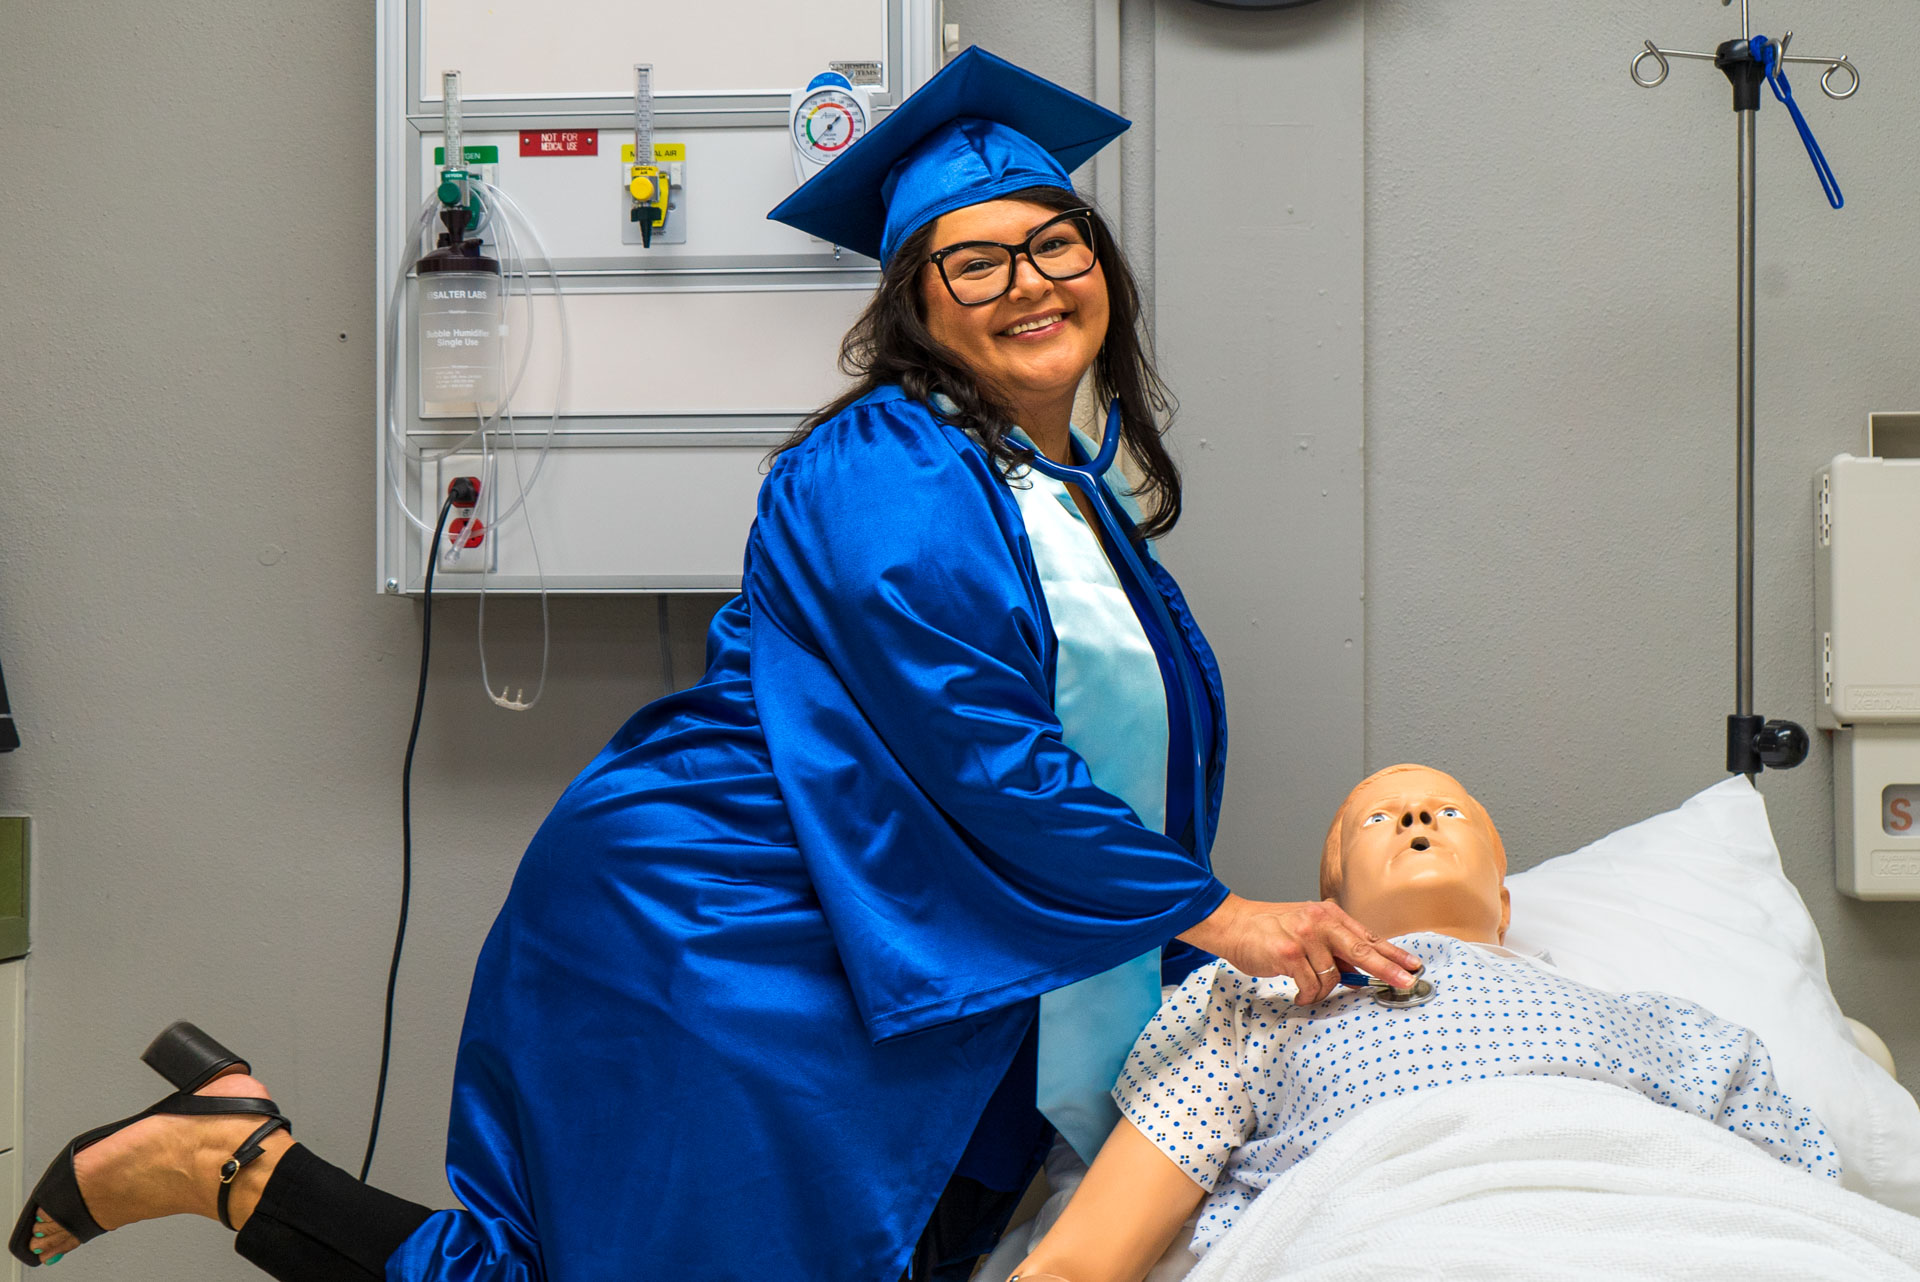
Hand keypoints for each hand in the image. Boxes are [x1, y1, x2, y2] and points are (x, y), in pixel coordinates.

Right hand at [1177, 894, 1421, 1002]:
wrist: (1233, 924)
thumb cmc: (1271, 929)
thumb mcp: (1307, 929)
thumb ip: (1333, 946)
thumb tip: (1360, 971)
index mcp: (1329, 914)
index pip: (1368, 936)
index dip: (1393, 953)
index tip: (1413, 965)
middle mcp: (1320, 921)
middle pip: (1363, 950)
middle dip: (1388, 969)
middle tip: (1407, 982)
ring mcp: (1304, 936)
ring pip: (1332, 977)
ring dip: (1322, 991)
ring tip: (1307, 989)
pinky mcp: (1288, 952)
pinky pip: (1310, 985)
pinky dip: (1307, 995)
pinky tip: (1298, 993)